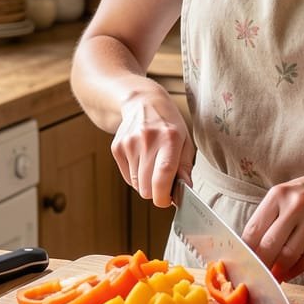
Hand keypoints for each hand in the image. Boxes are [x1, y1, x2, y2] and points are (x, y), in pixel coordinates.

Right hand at [112, 87, 195, 207]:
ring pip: (137, 185)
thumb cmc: (168, 124)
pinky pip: (127, 178)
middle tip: (163, 184)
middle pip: (147, 186)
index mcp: (169, 137)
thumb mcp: (185, 140)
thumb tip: (184, 190)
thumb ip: (185, 167)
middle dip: (156, 192)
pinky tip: (142, 160)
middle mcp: (147, 139)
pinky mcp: (117, 148)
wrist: (143, 102)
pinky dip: (136, 176)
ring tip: (153, 166)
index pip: (163, 174)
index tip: (168, 200)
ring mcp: (129, 143)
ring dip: (146, 183)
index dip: (164, 195)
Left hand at [241, 160, 303, 279]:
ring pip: (290, 254)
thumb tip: (253, 248)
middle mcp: (294, 203)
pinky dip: (298, 270)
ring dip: (280, 271)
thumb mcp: (288, 194)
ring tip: (275, 278)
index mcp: (277, 195)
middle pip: (269, 245)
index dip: (246, 252)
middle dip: (262, 265)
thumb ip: (271, 217)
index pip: (253, 229)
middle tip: (258, 277)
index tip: (244, 265)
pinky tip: (291, 273)